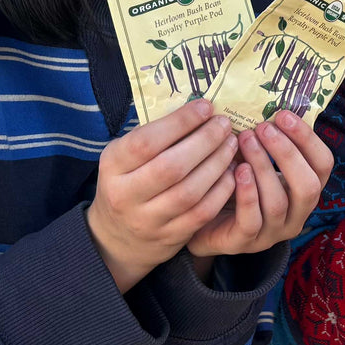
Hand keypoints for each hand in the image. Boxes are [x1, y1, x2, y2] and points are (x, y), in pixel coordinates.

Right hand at [87, 100, 238, 292]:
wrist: (117, 236)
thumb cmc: (128, 182)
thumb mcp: (125, 157)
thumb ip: (154, 137)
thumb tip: (198, 109)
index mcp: (112, 166)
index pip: (146, 142)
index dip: (180, 122)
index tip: (206, 107)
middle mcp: (125, 195)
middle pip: (171, 167)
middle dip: (204, 141)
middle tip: (224, 125)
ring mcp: (148, 220)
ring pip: (189, 191)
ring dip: (217, 164)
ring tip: (231, 144)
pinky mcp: (170, 237)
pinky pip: (202, 212)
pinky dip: (221, 190)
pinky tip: (232, 172)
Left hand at [188, 110, 332, 258]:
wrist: (200, 221)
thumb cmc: (233, 183)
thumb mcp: (257, 160)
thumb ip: (268, 140)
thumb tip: (268, 101)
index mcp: (305, 191)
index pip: (323, 165)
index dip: (308, 139)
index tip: (283, 114)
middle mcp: (296, 214)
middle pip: (308, 186)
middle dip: (287, 153)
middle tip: (263, 127)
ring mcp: (272, 233)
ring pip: (278, 202)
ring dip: (263, 166)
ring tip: (244, 140)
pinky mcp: (245, 243)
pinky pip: (252, 220)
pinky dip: (246, 192)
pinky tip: (236, 170)